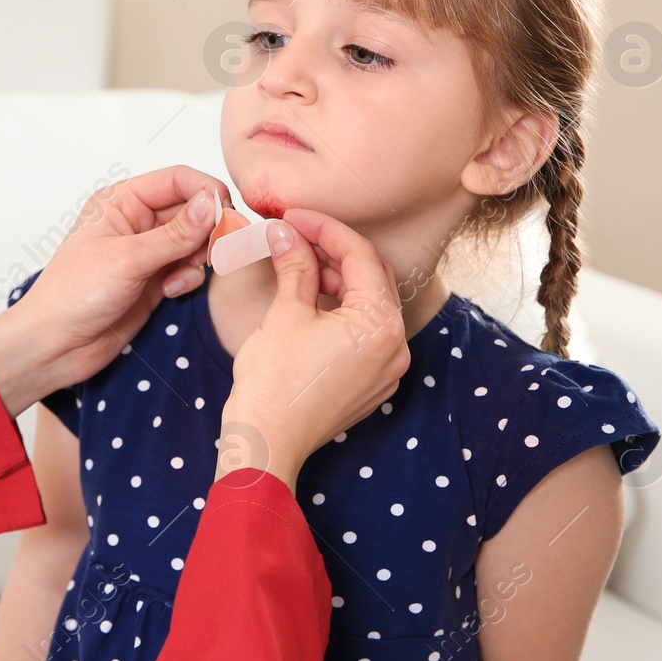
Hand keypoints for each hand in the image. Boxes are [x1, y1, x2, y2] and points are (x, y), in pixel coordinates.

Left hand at [0, 166, 230, 410]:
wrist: (56, 345)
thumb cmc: (73, 294)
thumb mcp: (127, 258)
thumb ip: (175, 233)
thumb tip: (211, 204)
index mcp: (121, 201)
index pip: (176, 180)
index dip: (205, 191)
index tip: (226, 213)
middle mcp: (136, 221)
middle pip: (191, 209)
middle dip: (207, 229)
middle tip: (215, 250)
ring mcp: (147, 251)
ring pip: (195, 240)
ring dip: (198, 256)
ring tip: (181, 275)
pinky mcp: (155, 280)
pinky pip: (188, 268)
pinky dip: (188, 278)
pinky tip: (170, 292)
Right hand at [216, 210, 410, 493]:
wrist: (266, 443)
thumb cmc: (272, 383)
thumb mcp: (285, 313)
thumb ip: (295, 265)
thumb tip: (287, 232)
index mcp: (380, 323)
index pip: (360, 255)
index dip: (325, 228)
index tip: (294, 217)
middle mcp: (395, 346)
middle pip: (370, 278)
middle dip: (332, 253)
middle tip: (294, 236)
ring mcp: (387, 368)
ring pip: (368, 306)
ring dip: (336, 281)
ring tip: (296, 266)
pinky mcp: (372, 383)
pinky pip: (364, 334)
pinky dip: (341, 312)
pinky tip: (309, 301)